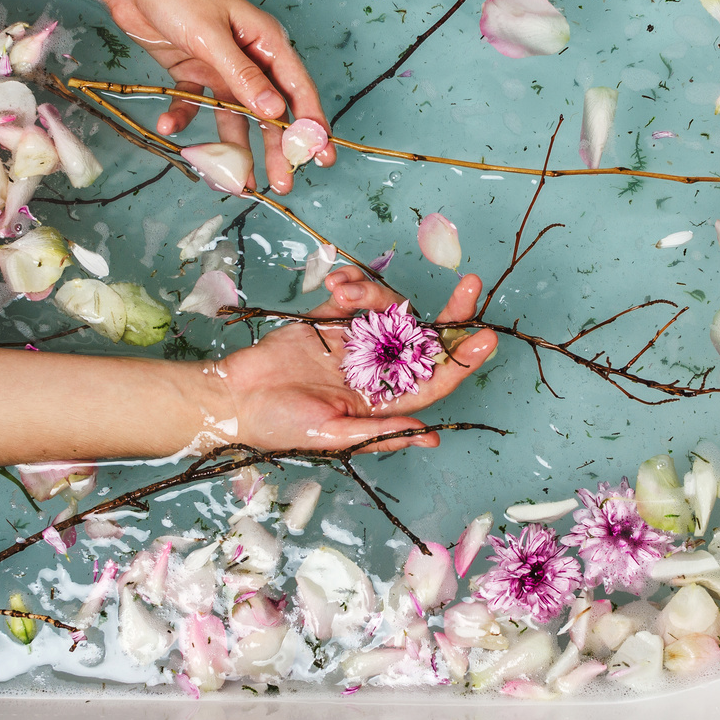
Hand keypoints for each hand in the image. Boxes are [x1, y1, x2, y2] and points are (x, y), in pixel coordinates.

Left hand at [93, 0, 336, 193]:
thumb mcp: (211, 36)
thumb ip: (242, 76)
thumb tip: (274, 112)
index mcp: (265, 42)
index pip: (297, 90)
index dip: (312, 125)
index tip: (321, 156)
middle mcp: (249, 59)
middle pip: (270, 112)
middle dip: (276, 149)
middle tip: (283, 182)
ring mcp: (222, 69)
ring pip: (237, 116)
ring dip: (237, 147)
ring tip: (238, 180)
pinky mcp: (194, 74)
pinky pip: (196, 105)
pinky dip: (184, 118)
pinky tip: (169, 127)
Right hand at [216, 267, 497, 453]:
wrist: (234, 397)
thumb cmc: (280, 427)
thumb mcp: (334, 436)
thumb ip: (382, 431)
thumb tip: (431, 436)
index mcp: (385, 399)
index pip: (436, 378)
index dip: (463, 360)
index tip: (486, 338)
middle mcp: (378, 368)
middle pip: (426, 337)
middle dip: (451, 312)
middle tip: (471, 285)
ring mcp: (357, 340)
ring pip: (389, 308)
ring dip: (375, 292)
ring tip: (342, 292)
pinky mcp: (331, 318)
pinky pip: (355, 293)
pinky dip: (352, 282)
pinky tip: (336, 283)